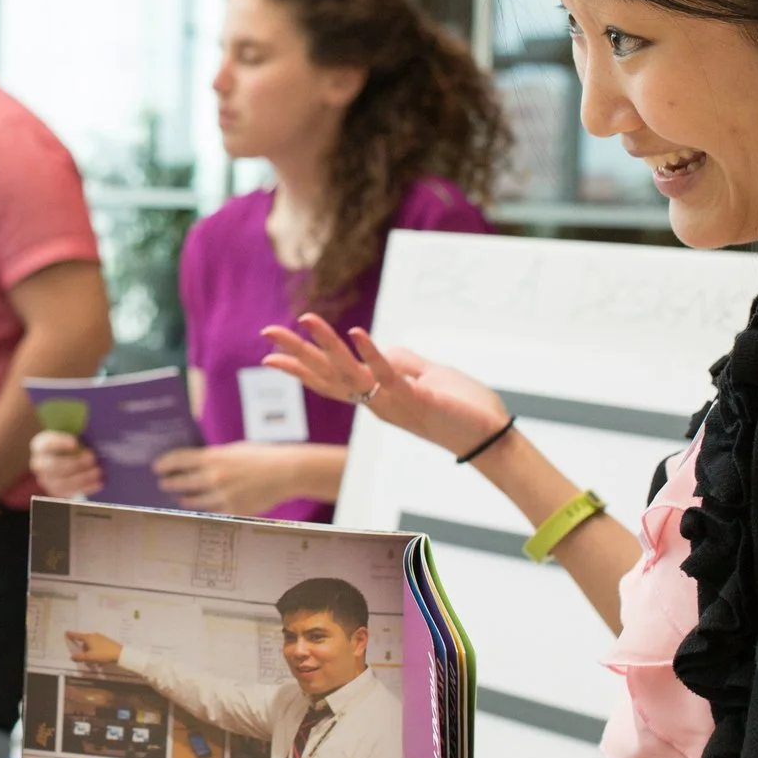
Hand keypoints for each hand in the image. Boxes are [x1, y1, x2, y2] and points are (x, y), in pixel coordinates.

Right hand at [30, 430, 103, 497]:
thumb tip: (95, 438)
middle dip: (74, 463)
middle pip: (54, 466)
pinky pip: (70, 493)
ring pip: (62, 482)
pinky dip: (86, 488)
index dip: (59, 443)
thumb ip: (80, 437)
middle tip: (91, 457)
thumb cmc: (71, 445)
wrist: (66, 459)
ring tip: (98, 471)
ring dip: (82, 477)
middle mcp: (40, 464)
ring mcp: (46, 480)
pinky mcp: (56, 492)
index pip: (46, 444)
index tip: (75, 442)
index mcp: (41, 445)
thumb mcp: (72, 436)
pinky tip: (98, 483)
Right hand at [65, 630, 123, 665]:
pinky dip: (96, 653)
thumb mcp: (89, 657)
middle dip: (83, 651)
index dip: (71, 635)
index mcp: (88, 637)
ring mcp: (101, 638)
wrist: (119, 654)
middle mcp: (94, 636)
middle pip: (84, 642)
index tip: (66, 632)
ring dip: (90, 654)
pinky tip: (99, 661)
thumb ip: (79, 657)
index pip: (77, 635)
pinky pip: (97, 647)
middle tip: (85, 660)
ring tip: (93, 663)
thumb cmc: (102, 654)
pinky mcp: (106, 642)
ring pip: (91, 646)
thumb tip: (72, 656)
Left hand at [152, 442, 293, 515]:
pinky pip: (211, 511)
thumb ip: (215, 457)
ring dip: (184, 499)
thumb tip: (196, 463)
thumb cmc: (262, 456)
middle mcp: (214, 476)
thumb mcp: (235, 450)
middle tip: (163, 484)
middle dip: (170, 483)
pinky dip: (204, 509)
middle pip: (181, 482)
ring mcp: (222, 495)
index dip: (165, 464)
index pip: (179, 460)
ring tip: (180, 499)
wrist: (286, 472)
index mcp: (214, 457)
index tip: (156, 467)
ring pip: (193, 500)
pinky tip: (200, 508)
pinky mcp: (232, 509)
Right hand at [261, 315, 510, 460]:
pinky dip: (371, 353)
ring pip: (349, 372)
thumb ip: (402, 361)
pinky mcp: (415, 398)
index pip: (329, 381)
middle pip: (327, 376)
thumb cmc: (461, 408)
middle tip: (267, 333)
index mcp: (376, 396)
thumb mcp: (428, 376)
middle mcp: (376, 402)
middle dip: (297, 354)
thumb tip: (382, 348)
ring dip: (326, 345)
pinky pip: (388, 374)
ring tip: (305, 321)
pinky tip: (356, 332)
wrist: (490, 437)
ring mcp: (393, 402)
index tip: (268, 355)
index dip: (299, 368)